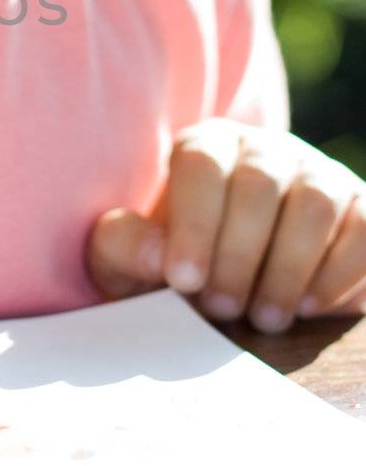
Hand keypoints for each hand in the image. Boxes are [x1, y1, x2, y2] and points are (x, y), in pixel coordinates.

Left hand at [85, 118, 365, 332]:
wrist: (233, 285)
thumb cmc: (172, 268)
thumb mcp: (128, 262)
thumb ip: (124, 248)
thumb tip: (155, 255)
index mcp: (205, 147)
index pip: (202, 164)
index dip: (194, 222)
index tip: (184, 281)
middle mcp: (264, 150)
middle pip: (259, 184)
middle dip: (239, 255)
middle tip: (223, 310)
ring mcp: (318, 174)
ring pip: (315, 203)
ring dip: (288, 268)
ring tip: (264, 318)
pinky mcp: (360, 207)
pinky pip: (363, 227)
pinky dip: (338, 272)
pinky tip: (308, 307)